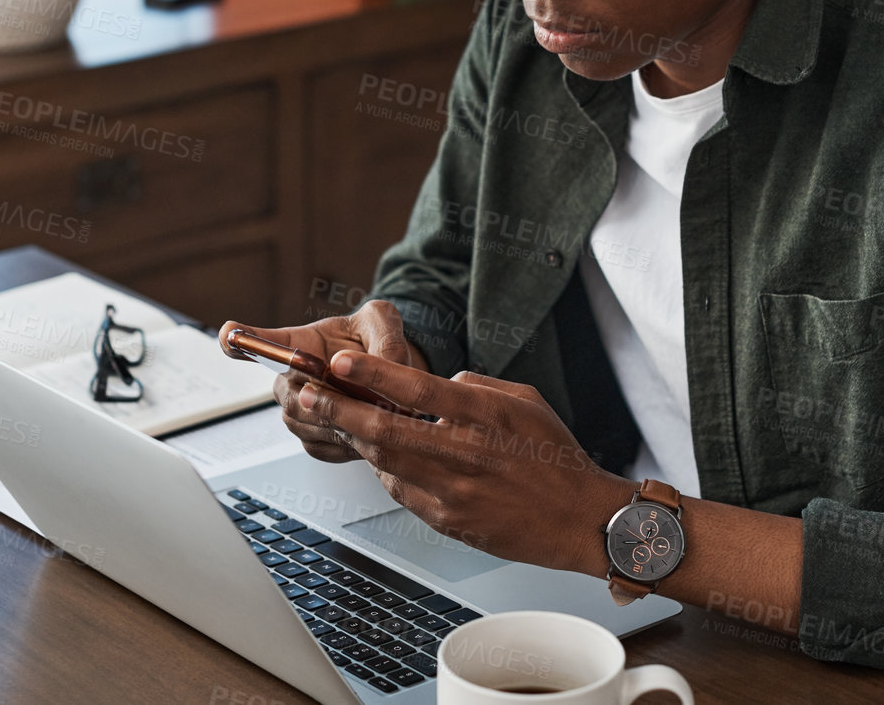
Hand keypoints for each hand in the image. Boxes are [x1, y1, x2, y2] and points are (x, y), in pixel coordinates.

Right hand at [217, 301, 426, 463]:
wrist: (392, 378)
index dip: (243, 339)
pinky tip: (365, 429)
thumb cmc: (376, 341)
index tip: (229, 336)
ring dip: (337, 419)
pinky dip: (344, 441)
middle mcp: (291, 379)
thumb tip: (385, 362)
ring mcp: (301, 411)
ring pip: (303, 424)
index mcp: (300, 343)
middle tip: (354, 394)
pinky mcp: (316, 440)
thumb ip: (383, 334)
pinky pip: (320, 446)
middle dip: (321, 397)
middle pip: (286, 395)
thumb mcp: (382, 322)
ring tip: (371, 410)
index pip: (263, 342)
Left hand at [299, 352, 635, 574]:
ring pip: (384, 462)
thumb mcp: (523, 402)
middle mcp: (463, 452)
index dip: (372, 374)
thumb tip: (437, 383)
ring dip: (354, 440)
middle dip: (337, 410)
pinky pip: (401, 491)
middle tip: (306, 395)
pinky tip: (380, 459)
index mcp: (482, 415)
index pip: (415, 387)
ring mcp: (452, 490)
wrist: (578, 519)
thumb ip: (475, 387)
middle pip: (383, 429)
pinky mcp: (447, 519)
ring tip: (332, 420)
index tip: (339, 363)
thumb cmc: (555, 459)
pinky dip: (386, 471)